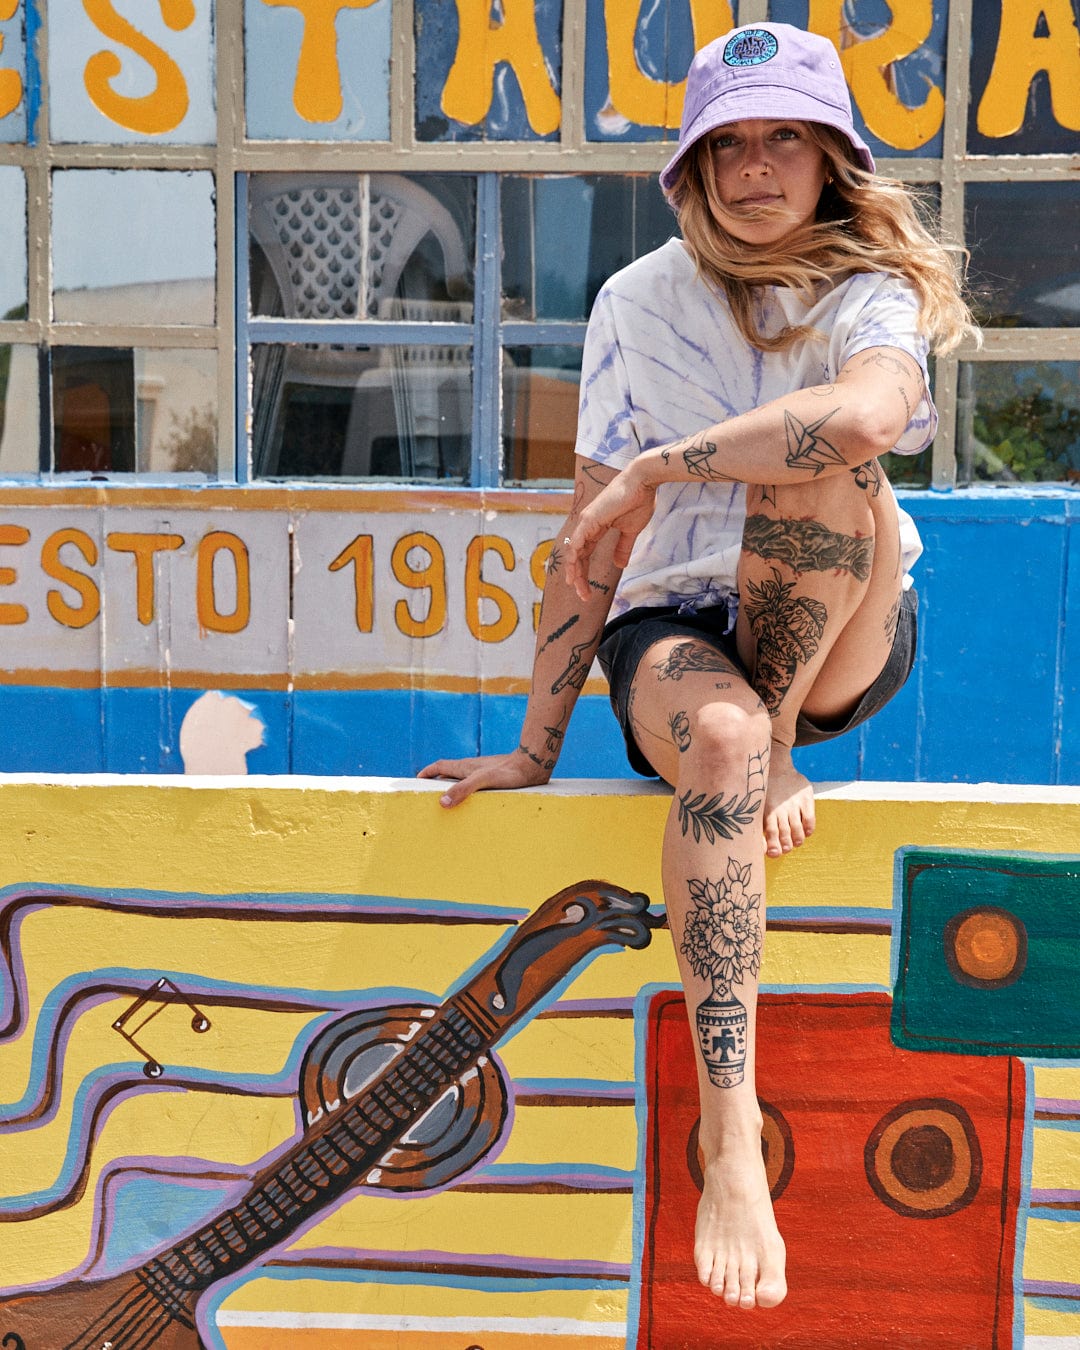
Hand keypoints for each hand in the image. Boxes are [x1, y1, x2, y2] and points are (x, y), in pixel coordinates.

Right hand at [417, 749, 551, 807]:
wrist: (531, 765)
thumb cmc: (508, 772)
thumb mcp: (483, 781)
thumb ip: (463, 790)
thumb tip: (442, 802)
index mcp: (465, 767)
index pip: (440, 766)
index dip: (428, 772)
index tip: (417, 779)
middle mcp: (472, 767)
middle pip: (449, 771)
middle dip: (437, 779)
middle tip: (429, 791)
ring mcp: (483, 771)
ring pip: (463, 777)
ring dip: (453, 784)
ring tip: (449, 799)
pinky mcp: (494, 776)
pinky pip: (475, 782)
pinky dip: (468, 789)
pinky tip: (474, 800)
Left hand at [563, 467, 656, 601]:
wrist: (642, 482)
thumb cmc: (639, 501)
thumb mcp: (631, 531)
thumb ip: (623, 548)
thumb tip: (620, 565)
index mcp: (595, 527)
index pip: (584, 554)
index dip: (584, 573)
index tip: (587, 591)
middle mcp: (586, 525)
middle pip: (576, 556)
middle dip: (578, 578)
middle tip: (583, 596)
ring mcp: (585, 522)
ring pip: (573, 552)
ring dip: (574, 572)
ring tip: (577, 589)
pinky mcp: (589, 520)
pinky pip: (576, 544)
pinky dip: (573, 560)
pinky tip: (574, 574)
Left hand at [762, 744, 814, 856]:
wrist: (777, 765)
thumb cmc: (765, 791)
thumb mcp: (759, 803)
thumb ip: (761, 821)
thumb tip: (759, 844)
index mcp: (767, 810)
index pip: (770, 832)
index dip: (772, 845)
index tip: (773, 854)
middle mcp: (781, 809)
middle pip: (784, 833)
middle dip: (785, 845)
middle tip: (785, 850)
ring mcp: (794, 804)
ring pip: (797, 828)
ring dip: (797, 840)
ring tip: (796, 843)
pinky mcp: (806, 799)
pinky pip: (810, 819)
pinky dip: (809, 829)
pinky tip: (806, 833)